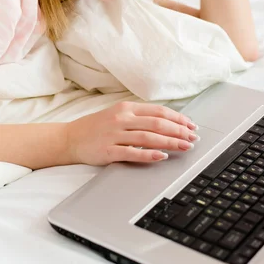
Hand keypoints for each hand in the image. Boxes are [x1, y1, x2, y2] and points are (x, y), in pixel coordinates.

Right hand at [65, 101, 198, 165]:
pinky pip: (132, 152)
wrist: (70, 138)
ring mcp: (114, 134)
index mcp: (126, 107)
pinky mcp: (108, 150)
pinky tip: (161, 156)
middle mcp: (121, 118)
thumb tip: (167, 122)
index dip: (178, 118)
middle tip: (193, 138)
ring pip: (148, 137)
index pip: (158, 111)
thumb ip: (139, 116)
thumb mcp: (117, 114)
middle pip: (157, 123)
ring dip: (170, 142)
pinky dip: (149, 154)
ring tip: (185, 147)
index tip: (191, 125)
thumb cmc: (96, 127)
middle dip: (179, 131)